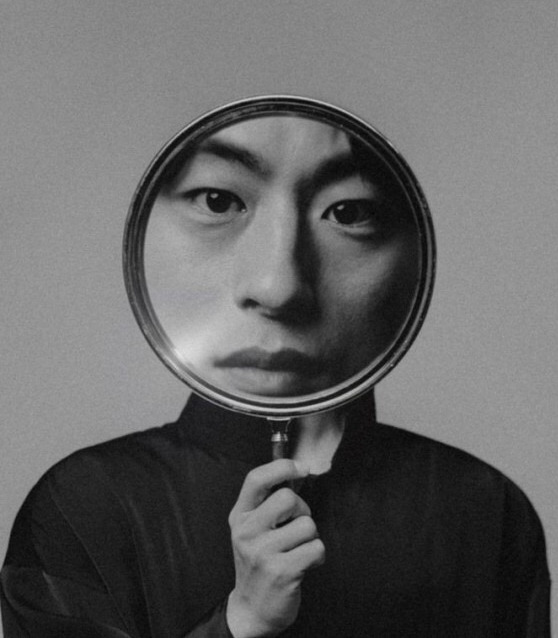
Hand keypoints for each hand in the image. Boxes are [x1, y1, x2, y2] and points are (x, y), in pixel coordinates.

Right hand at [226, 460, 324, 637]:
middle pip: (288, 498)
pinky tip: (303, 564)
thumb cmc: (258, 562)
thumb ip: (266, 502)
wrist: (251, 609)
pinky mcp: (282, 572)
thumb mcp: (251, 529)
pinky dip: (317, 556)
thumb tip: (297, 470)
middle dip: (302, 510)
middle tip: (295, 526)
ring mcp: (262, 552)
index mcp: (240, 516)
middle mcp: (247, 532)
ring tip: (296, 550)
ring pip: (307, 525)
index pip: (257, 479)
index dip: (282, 467)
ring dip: (310, 538)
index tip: (301, 468)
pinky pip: (316, 548)